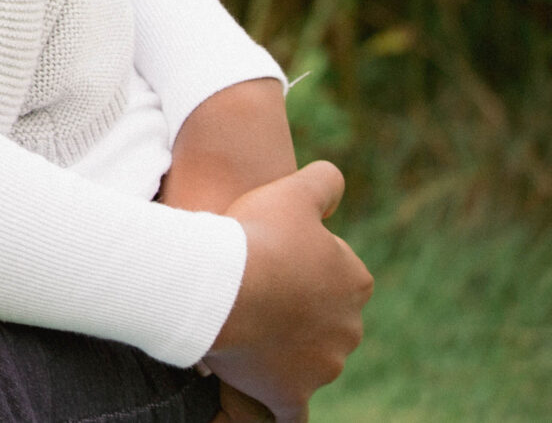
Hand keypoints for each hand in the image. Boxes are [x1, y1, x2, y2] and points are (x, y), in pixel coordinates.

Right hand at [203, 161, 371, 422]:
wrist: (224, 287)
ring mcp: (322, 365)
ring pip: (307, 358)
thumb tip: (335, 179)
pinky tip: (272, 401)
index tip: (268, 255)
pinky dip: (284, 407)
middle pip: (323, 319)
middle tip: (251, 289)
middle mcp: (348, 328)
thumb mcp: (291, 192)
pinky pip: (291, 410)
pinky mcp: (291, 393)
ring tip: (241, 324)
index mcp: (354, 281)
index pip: (335, 274)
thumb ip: (323, 182)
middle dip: (295, 310)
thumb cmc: (256, 237)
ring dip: (282, 348)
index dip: (299, 263)